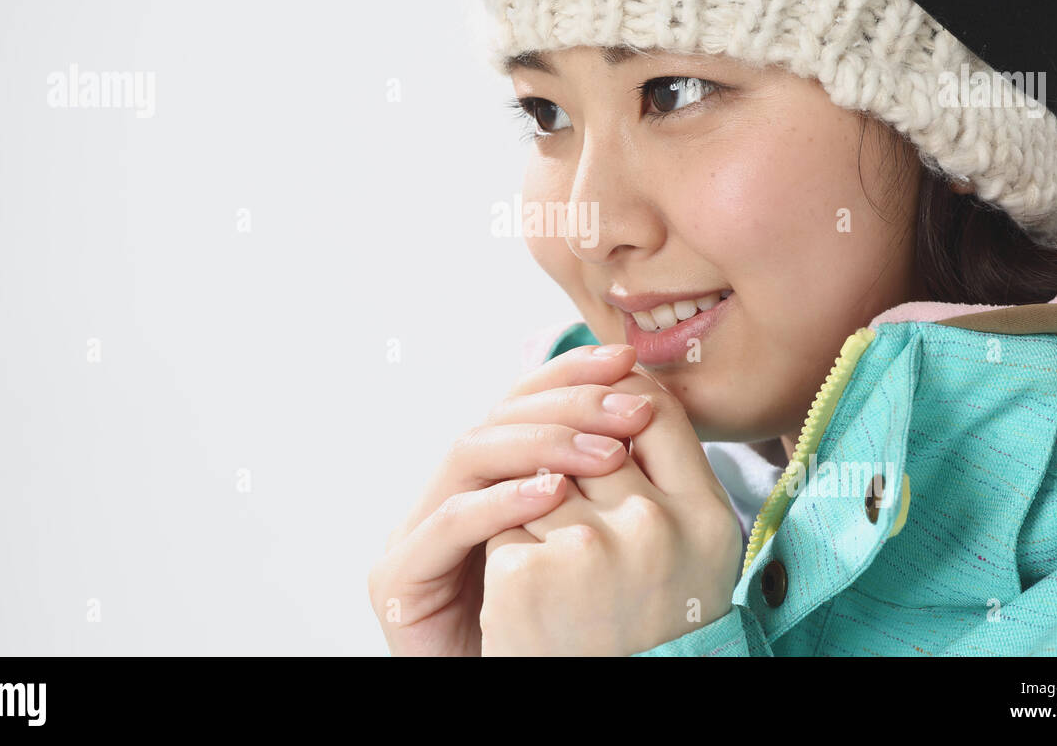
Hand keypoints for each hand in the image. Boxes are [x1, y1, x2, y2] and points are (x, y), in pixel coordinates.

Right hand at [367, 343, 656, 655]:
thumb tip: (657, 413)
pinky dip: (503, 501)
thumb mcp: (590, 545)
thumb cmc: (563, 636)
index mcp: (489, 477)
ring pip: (471, 455)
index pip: (524, 402)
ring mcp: (416, 532)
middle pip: (499, 418)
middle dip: (569, 404)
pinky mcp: (399, 576)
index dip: (570, 373)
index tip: (627, 362)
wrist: (519, 694)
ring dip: (544, 446)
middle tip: (632, 408)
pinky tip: (554, 496)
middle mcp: (447, 493)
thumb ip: (603, 484)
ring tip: (608, 455)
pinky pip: (451, 523)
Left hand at [480, 367, 741, 655]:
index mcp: (706, 517)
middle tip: (576, 520)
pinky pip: (502, 524)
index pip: (658, 411)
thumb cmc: (651, 632)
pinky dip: (506, 554)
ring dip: (534, 512)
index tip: (604, 408)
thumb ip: (670, 481)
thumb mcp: (690, 554)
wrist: (618, 710)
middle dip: (570, 463)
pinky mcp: (528, 575)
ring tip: (559, 573)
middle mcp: (654, 526)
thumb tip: (630, 395)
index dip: (622, 400)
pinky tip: (529, 601)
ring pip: (538, 479)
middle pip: (589, 440)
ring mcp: (589, 548)